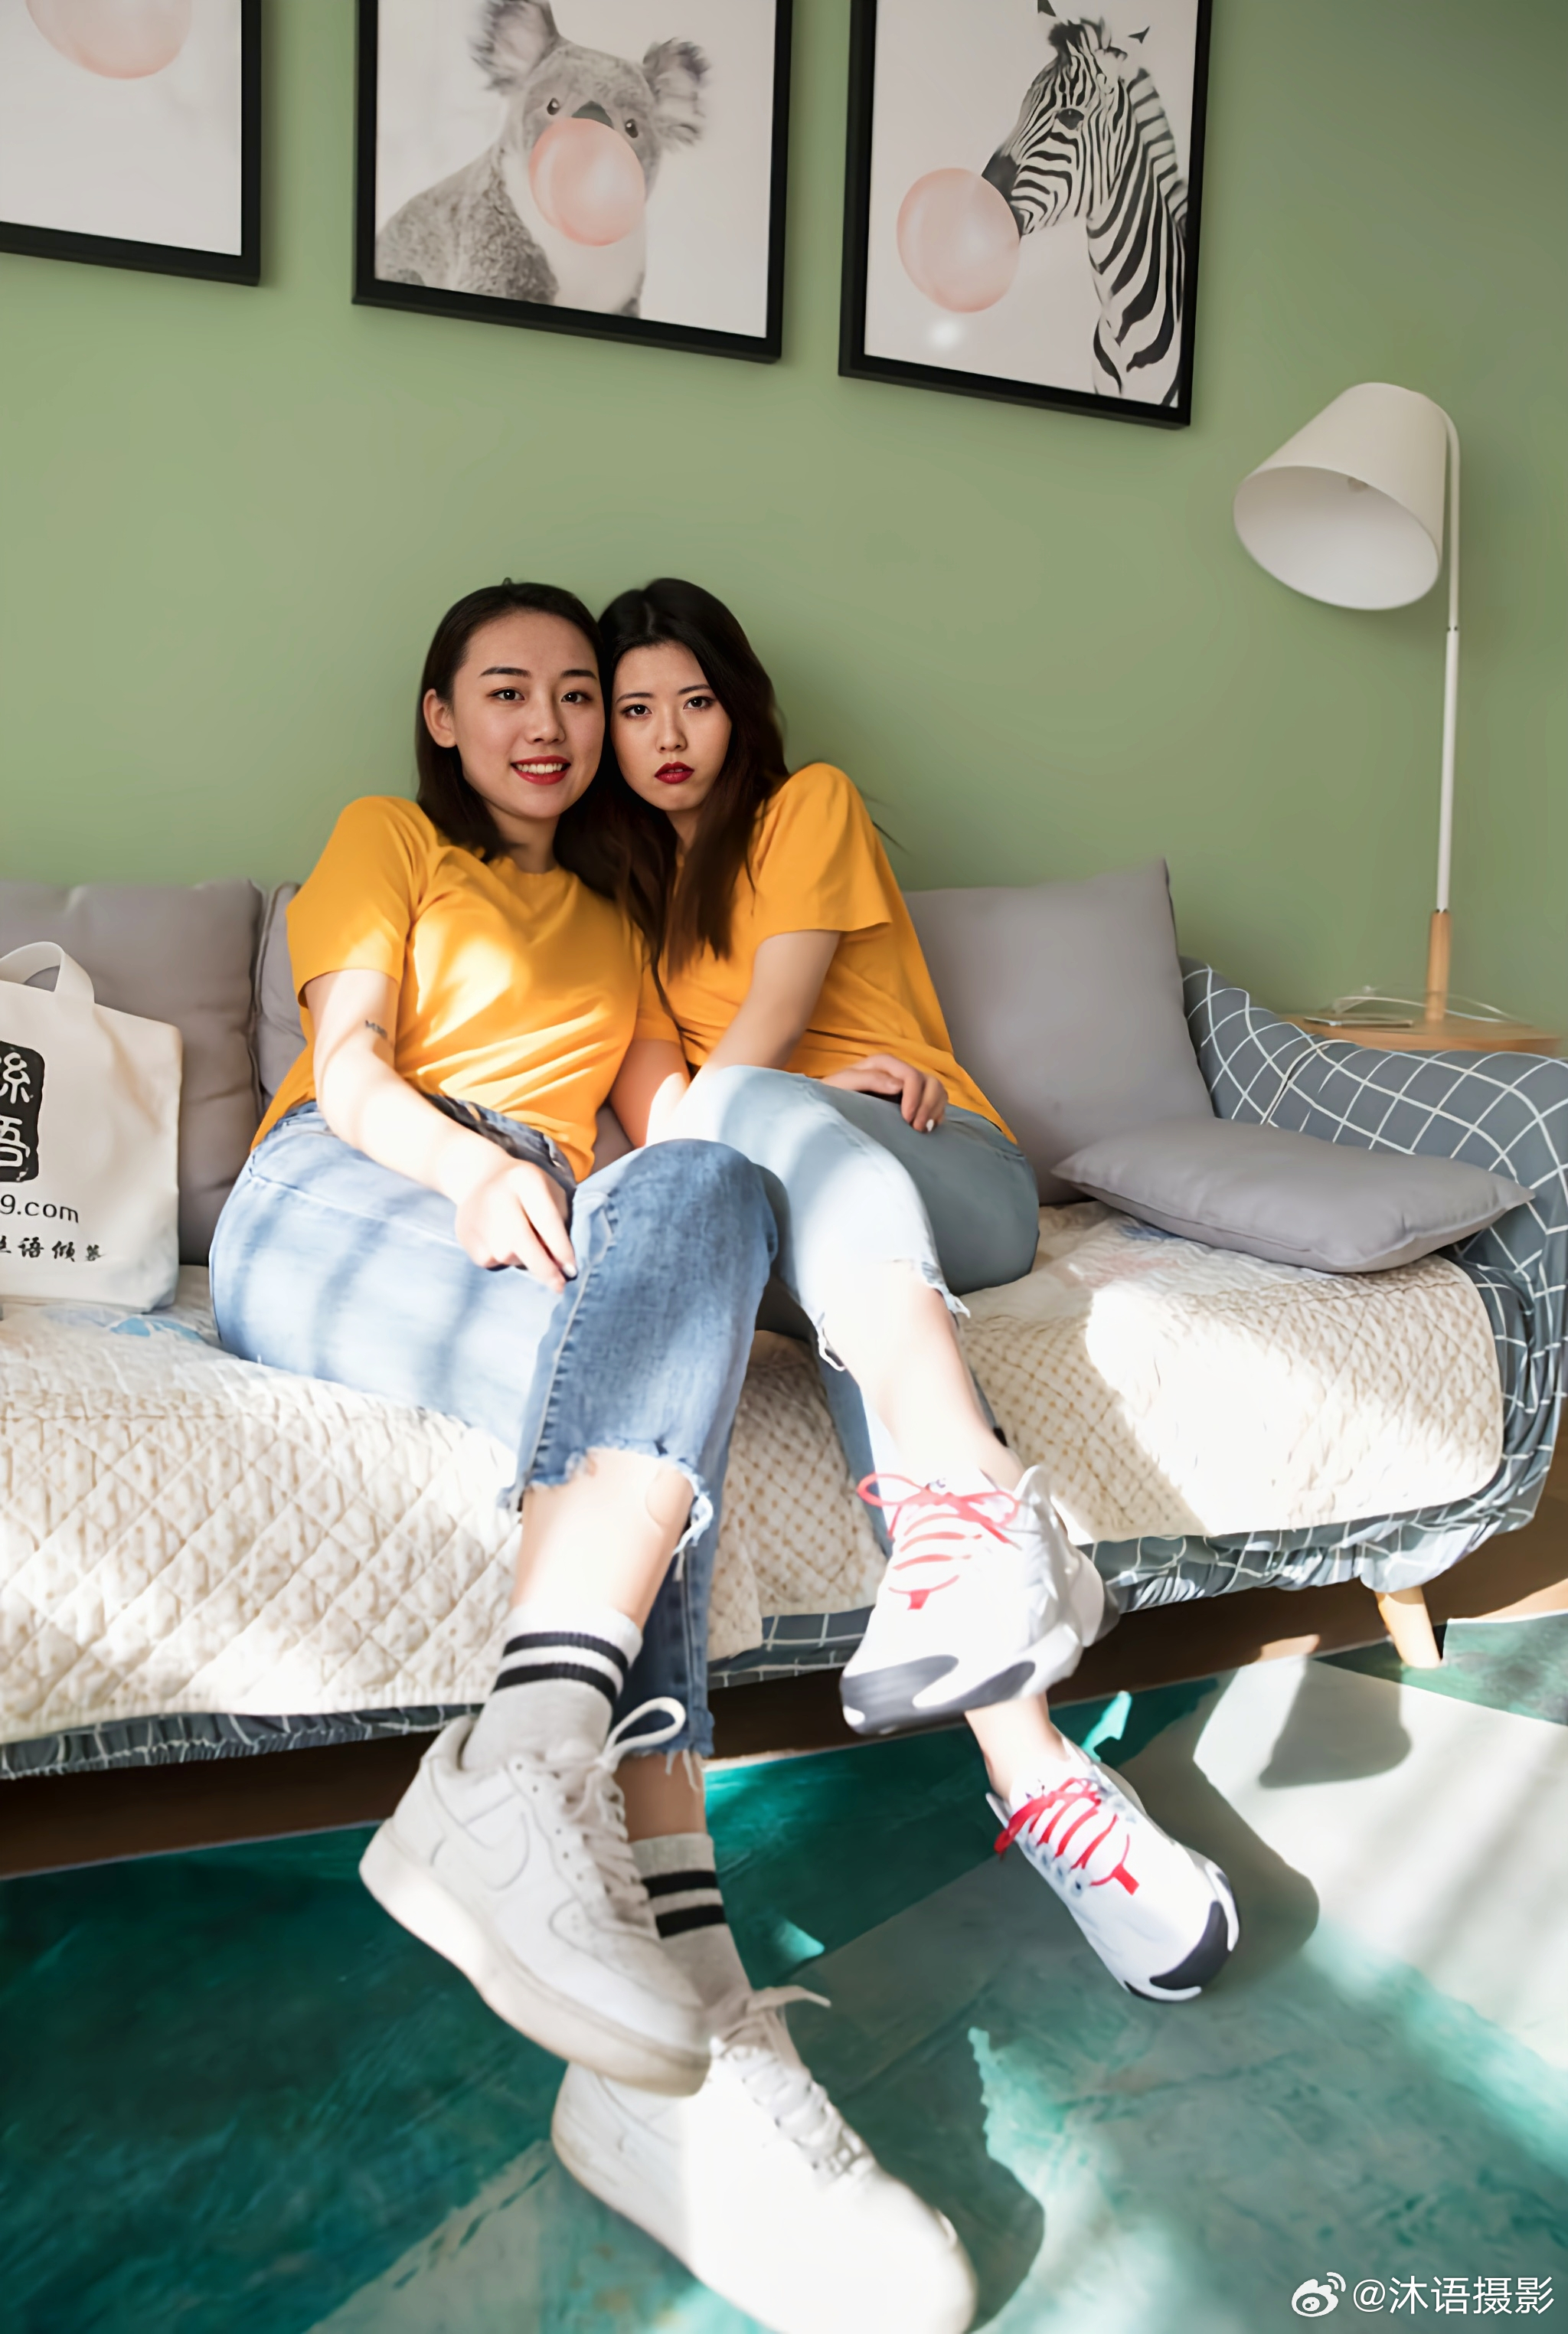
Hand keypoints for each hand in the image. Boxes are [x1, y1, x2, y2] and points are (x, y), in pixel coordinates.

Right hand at [453, 1156, 576, 1290]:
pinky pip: (490, 1260)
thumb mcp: (549, 1194)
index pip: (546, 1219)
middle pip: (521, 1241)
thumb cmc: (527, 1190)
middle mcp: (497, 1196)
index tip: (572, 1270)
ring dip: (522, 1259)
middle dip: (543, 1268)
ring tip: (522, 1242)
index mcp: (525, 1179)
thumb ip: (558, 1225)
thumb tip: (560, 1266)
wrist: (480, 1177)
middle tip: (558, 1286)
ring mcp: (476, 1216)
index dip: (561, 1248)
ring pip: (506, 1255)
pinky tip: (500, 1240)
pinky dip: (502, 1259)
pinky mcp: (464, 1234)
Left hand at [824, 1053, 947, 1130]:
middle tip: (915, 1128)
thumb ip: (868, 1080)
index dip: (914, 1097)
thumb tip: (898, 1085)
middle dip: (927, 1105)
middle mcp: (899, 1072)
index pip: (911, 1075)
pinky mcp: (913, 1099)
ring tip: (921, 1129)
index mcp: (884, 1063)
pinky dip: (937, 1114)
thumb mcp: (842, 1085)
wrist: (827, 1107)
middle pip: (929, 1082)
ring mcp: (907, 1086)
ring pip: (937, 1090)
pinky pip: (937, 1102)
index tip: (906, 1119)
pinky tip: (926, 1126)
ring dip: (934, 1110)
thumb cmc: (831, 1095)